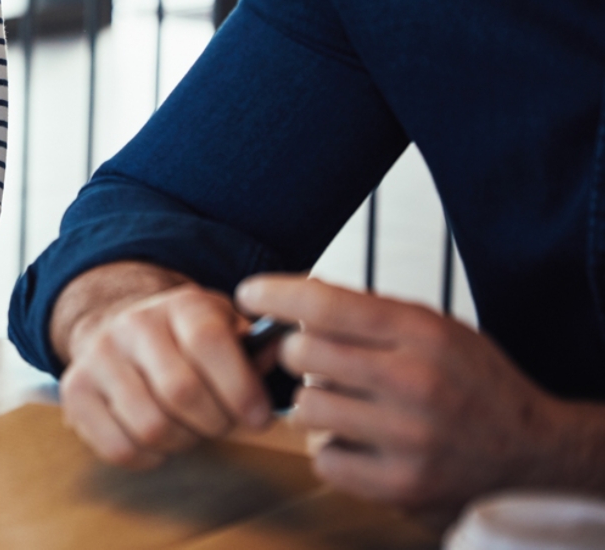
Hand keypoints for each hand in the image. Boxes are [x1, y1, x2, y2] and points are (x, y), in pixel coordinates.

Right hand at [57, 266, 275, 468]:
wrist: (118, 328)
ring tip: (189, 430)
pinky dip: (148, 457)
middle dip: (215, 423)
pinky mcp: (74, 390)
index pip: (210, 342)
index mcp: (181, 305)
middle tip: (223, 425)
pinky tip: (158, 441)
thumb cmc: (189, 342)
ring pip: (150, 425)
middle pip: (181, 392)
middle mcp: (133, 324)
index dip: (241, 389)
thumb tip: (280, 356)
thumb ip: (256, 347)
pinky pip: (119, 447)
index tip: (259, 417)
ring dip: (182, 441)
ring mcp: (98, 356)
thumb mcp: (227, 328)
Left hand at [239, 275, 588, 515]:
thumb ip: (365, 313)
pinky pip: (323, 458)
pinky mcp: (403, 484)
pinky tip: (359, 439)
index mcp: (422, 333)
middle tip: (318, 360)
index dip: (275, 295)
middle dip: (298, 352)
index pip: (324, 304)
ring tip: (346, 402)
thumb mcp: (431, 326)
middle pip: (302, 353)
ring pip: (306, 406)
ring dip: (315, 402)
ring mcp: (409, 438)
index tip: (249, 293)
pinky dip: (331, 449)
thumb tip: (286, 299)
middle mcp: (416, 382)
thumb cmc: (468, 378)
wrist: (530, 445)